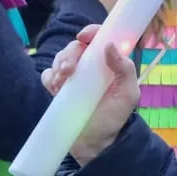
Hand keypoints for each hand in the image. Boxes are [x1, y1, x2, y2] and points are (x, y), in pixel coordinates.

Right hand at [43, 25, 141, 163]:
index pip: (99, 39)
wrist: (96, 143)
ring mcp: (72, 77)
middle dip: (69, 53)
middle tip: (69, 69)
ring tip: (63, 80)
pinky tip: (56, 87)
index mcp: (108, 63)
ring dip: (59, 64)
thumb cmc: (115, 116)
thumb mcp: (128, 93)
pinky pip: (48, 75)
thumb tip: (110, 45)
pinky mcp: (58, 89)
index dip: (91, 32)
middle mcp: (89, 66)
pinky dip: (50, 77)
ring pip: (59, 58)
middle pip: (75, 47)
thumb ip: (125, 69)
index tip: (84, 37)